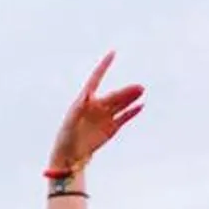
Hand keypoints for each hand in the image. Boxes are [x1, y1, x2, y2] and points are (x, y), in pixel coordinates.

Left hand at [47, 53, 144, 174]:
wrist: (71, 155)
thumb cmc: (66, 137)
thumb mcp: (70, 121)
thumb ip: (79, 107)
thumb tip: (86, 95)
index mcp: (85, 100)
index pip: (96, 78)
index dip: (104, 66)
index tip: (112, 53)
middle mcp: (97, 106)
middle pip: (114, 95)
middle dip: (126, 91)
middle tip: (139, 87)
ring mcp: (105, 117)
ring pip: (121, 105)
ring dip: (131, 98)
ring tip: (142, 91)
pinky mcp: (111, 128)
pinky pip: (124, 118)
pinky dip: (132, 112)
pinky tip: (141, 106)